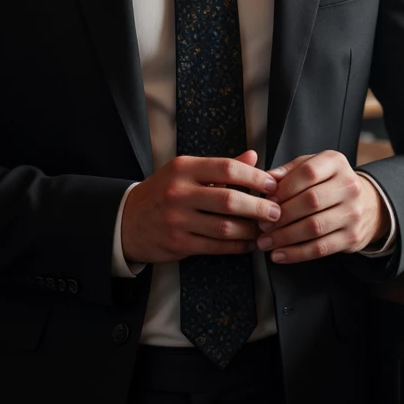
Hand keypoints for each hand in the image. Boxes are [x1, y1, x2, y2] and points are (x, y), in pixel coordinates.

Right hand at [121, 149, 280, 265]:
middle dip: (259, 207)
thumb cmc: (163, 193)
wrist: (127, 220)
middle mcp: (178, 192)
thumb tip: (253, 156)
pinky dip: (237, 246)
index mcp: (183, 168)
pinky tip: (248, 243)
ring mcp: (177, 220)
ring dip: (251, 230)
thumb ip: (221, 166)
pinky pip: (216, 247)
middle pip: (229, 200)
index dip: (254, 177)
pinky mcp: (178, 243)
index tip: (272, 185)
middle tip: (276, 211)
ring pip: (225, 227)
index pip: (227, 168)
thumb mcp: (186, 172)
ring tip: (265, 229)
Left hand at [255, 150, 383, 263]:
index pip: (308, 172)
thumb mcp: (312, 167)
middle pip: (310, 201)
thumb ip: (289, 171)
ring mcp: (352, 212)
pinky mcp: (352, 236)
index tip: (266, 200)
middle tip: (262, 225)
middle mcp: (349, 186)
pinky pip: (320, 248)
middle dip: (281, 215)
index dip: (284, 188)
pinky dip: (296, 253)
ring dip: (285, 237)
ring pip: (314, 227)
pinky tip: (280, 254)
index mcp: (336, 163)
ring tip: (266, 241)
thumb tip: (265, 179)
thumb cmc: (330, 184)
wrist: (367, 204)